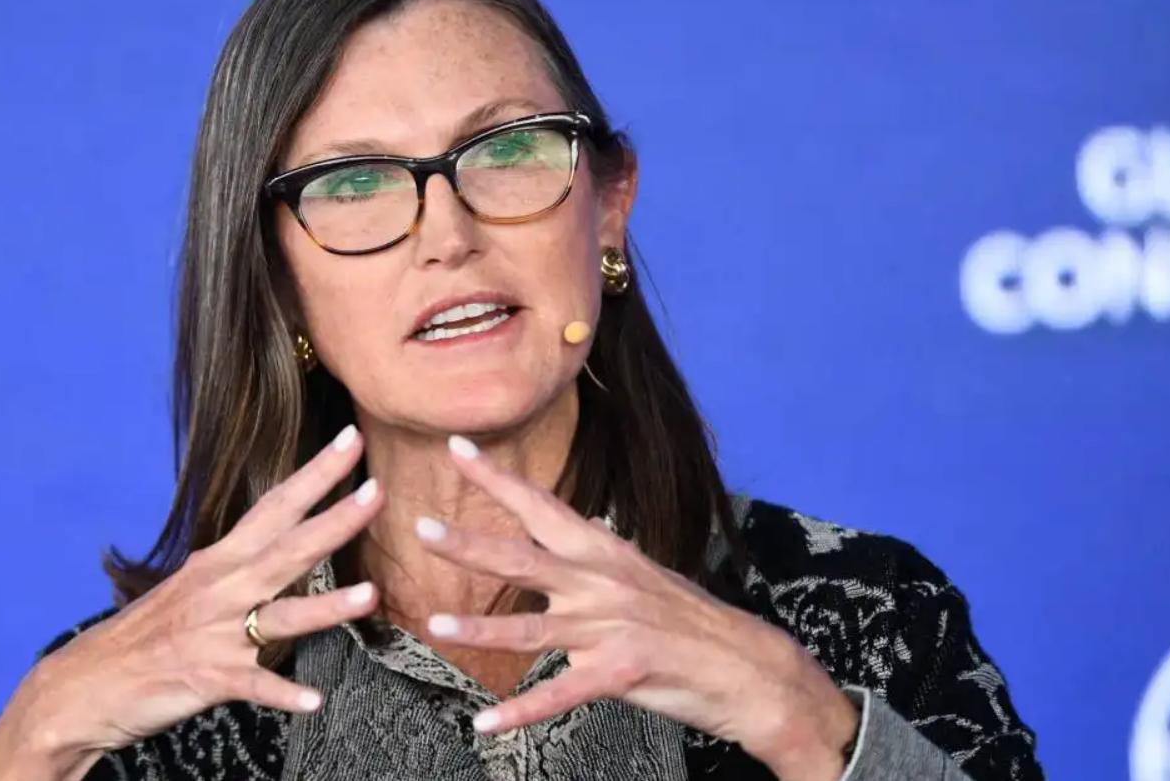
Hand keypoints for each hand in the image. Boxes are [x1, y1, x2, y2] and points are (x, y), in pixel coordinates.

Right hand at [0, 426, 384, 780]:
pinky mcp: (208, 678)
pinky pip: (253, 686)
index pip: (276, 506)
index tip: (351, 439)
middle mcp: (222, 589)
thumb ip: (242, 567)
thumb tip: (285, 544)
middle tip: (378, 491)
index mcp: (220, 561)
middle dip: (335, 520)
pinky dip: (282, 693)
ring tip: (370, 596)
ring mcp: (216, 634)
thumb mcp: (194, 587)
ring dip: (327, 607)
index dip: (315, 473)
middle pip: (289, 549)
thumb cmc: (147, 635)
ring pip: (281, 616)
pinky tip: (313, 700)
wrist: (85, 685)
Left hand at [416, 436, 858, 780]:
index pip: (542, 507)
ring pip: (533, 629)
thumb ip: (598, 560)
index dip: (497, 479)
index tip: (457, 447)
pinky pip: (560, 695)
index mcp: (604, 552)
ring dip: (480, 630)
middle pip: (524, 558)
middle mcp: (602, 582)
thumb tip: (570, 538)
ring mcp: (611, 628)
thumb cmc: (688, 621)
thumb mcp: (641, 576)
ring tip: (434, 627)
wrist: (747, 665)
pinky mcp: (621, 673)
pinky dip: (521, 711)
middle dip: (470, 543)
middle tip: (422, 526)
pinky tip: (485, 722)